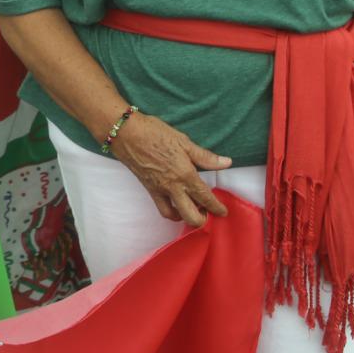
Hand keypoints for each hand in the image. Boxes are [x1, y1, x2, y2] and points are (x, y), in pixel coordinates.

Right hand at [109, 112, 231, 226]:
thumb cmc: (155, 133)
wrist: (127, 135)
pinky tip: (176, 204)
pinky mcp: (149, 190)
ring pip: (176, 216)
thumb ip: (205, 156)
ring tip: (193, 209)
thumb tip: (227, 163)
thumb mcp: (184, 141)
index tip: (223, 212)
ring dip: (186, 217)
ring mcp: (160, 190)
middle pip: (191, 216)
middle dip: (203, 219)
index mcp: (186, 174)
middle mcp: (173, 187)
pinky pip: (162, 208)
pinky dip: (172, 212)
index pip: (205, 197)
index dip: (217, 207)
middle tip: (208, 213)